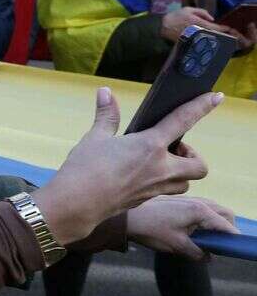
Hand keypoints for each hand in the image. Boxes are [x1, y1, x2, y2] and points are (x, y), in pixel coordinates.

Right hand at [33, 87, 217, 244]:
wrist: (78, 203)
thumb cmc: (85, 168)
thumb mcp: (96, 137)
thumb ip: (106, 115)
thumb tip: (104, 92)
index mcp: (150, 145)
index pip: (183, 121)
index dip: (202, 107)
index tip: (217, 97)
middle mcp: (161, 168)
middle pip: (199, 165)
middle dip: (192, 156)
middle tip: (172, 149)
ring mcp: (156, 187)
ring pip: (186, 182)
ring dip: (180, 173)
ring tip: (158, 165)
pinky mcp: (147, 200)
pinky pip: (167, 192)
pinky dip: (163, 184)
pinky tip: (142, 177)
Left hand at [127, 196, 237, 260]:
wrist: (125, 217)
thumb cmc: (149, 229)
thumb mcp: (177, 246)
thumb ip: (198, 253)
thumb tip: (209, 257)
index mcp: (199, 211)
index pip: (227, 225)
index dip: (231, 239)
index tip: (227, 251)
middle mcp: (197, 201)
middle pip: (225, 214)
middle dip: (226, 230)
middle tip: (218, 245)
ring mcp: (188, 199)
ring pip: (213, 209)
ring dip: (215, 223)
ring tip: (206, 239)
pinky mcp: (180, 201)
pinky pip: (201, 208)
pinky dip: (204, 218)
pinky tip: (194, 230)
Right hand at [160, 7, 228, 42]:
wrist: (162, 27)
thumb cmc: (175, 16)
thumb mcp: (188, 9)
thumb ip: (202, 12)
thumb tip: (212, 18)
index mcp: (200, 23)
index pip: (216, 27)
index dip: (224, 28)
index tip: (228, 28)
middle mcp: (199, 32)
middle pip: (214, 34)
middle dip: (220, 34)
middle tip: (225, 33)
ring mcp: (196, 39)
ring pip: (209, 39)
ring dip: (214, 38)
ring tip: (217, 36)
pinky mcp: (192, 43)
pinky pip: (202, 42)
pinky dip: (206, 41)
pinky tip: (206, 40)